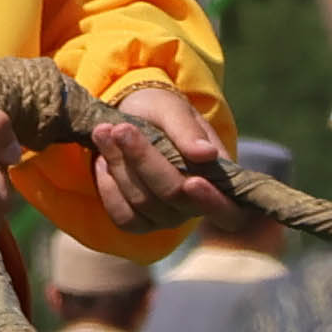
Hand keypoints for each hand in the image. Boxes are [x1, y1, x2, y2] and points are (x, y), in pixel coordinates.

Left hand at [83, 82, 226, 228]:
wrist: (130, 118)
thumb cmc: (160, 112)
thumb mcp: (174, 110)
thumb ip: (188, 131)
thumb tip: (207, 155)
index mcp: (219, 177)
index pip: (227, 208)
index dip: (211, 200)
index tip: (192, 182)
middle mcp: (196, 203)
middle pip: (173, 194)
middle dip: (143, 159)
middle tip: (121, 129)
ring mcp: (167, 216)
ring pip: (143, 202)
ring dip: (119, 165)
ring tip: (105, 132)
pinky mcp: (139, 221)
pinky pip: (123, 216)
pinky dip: (108, 187)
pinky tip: (103, 161)